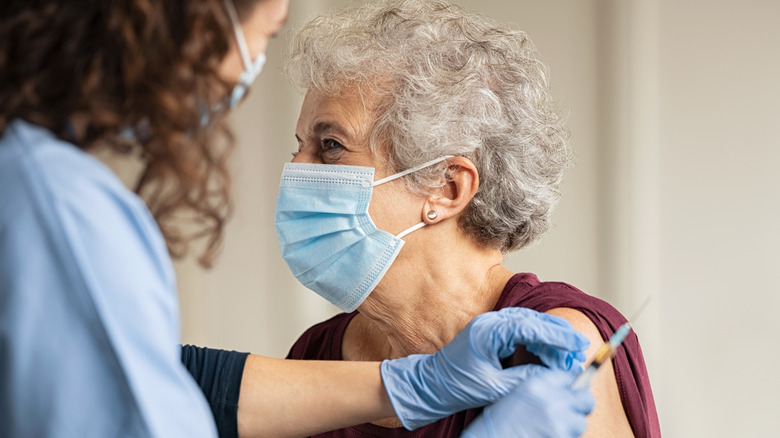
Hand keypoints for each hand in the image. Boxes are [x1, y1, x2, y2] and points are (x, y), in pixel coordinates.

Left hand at [380, 307, 588, 429]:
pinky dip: (537, 340)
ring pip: (529, 324)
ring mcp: (491, 325)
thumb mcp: (495, 387)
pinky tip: (548, 354)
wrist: (433, 385)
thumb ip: (525, 379)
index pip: (530, 327)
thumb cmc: (457, 386)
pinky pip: (521, 330)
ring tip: (567, 356)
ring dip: (549, 338)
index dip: (557, 335)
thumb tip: (554, 375)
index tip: (577, 344)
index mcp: (488, 331)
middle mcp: (490, 322)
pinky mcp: (492, 332)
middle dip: (558, 336)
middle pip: (533, 321)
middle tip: (578, 351)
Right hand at [460, 367, 593, 437]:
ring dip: (571, 426)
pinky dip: (564, 437)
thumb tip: (569, 391)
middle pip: (585, 399)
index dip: (575, 385)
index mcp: (536, 384)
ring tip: (552, 429)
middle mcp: (550, 399)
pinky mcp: (560, 437)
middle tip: (572, 412)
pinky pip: (573, 437)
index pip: (570, 377)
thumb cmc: (498, 422)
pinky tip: (547, 435)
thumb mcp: (517, 395)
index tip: (575, 391)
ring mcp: (557, 420)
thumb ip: (543, 390)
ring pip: (580, 422)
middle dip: (581, 406)